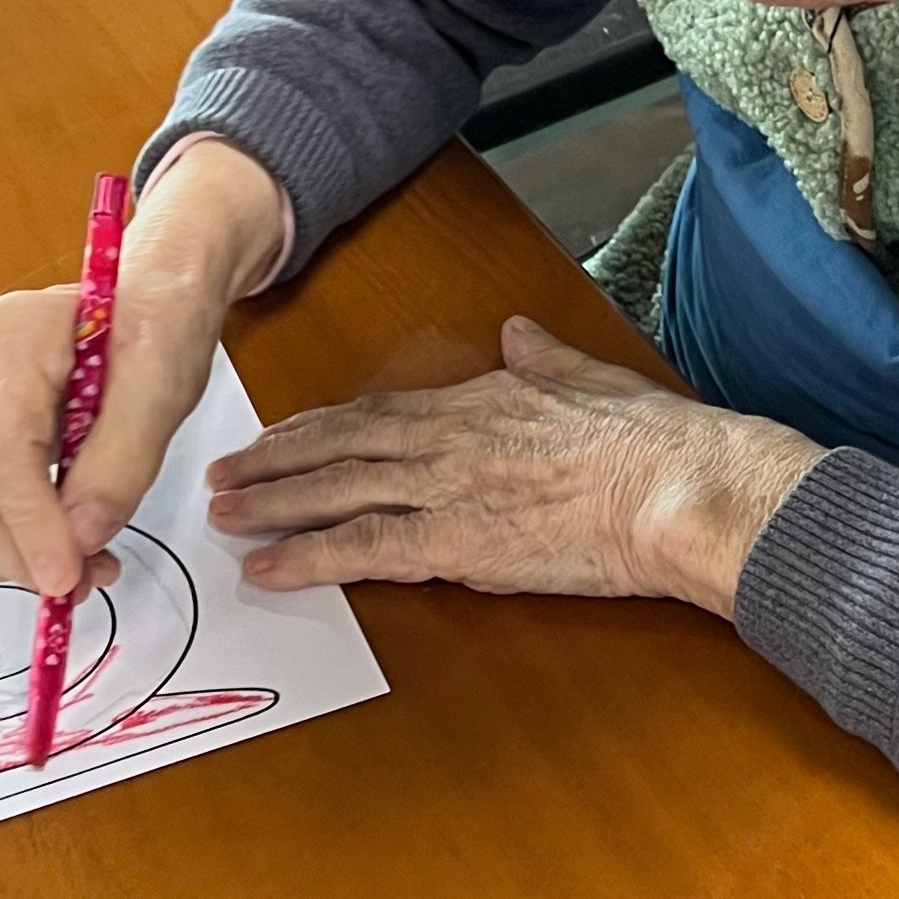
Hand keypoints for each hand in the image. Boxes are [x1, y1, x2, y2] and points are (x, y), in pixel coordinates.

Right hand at [0, 140, 286, 598]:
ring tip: (85, 565)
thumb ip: (122, 460)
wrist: (149, 301)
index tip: (66, 576)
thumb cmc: (158, 325)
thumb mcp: (162, 385)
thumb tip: (82, 536)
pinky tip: (60, 543)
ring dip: (13, 557)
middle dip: (22, 552)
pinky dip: (7, 541)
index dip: (29, 525)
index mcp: (9, 338)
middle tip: (86, 582)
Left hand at [204, 316, 823, 615]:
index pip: (380, 411)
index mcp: (479, 399)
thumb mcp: (591, 377)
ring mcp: (445, 490)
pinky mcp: (454, 544)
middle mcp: (447, 439)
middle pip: (340, 446)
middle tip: (224, 471)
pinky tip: (268, 568)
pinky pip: (361, 551)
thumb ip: (544, 357)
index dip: (323, 425)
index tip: (284, 433)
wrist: (675, 488)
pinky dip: (307, 558)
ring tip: (224, 512)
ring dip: (272, 502)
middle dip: (275, 460)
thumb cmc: (651, 441)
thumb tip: (521, 331)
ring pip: (335, 491)